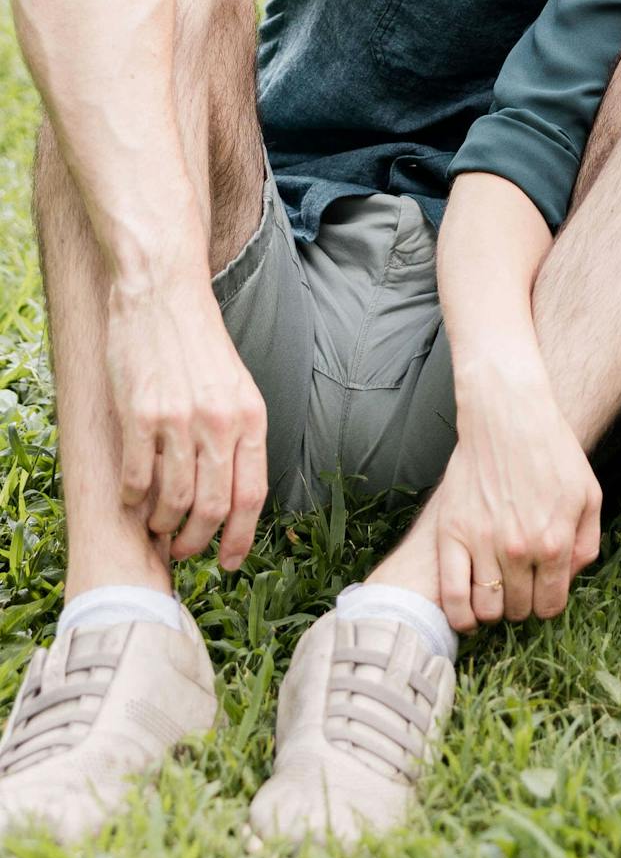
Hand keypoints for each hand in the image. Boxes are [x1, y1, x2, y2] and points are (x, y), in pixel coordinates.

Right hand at [107, 281, 267, 567]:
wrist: (163, 295)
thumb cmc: (199, 342)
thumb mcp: (236, 386)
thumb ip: (238, 435)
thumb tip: (232, 495)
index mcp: (250, 415)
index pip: (252, 495)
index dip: (240, 537)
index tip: (229, 563)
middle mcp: (219, 422)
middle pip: (212, 508)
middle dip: (197, 541)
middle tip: (185, 550)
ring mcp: (178, 420)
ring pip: (172, 501)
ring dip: (162, 525)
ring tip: (157, 527)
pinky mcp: (139, 415)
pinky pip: (135, 479)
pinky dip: (132, 500)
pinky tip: (132, 499)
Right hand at [435, 380, 601, 631]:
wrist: (507, 414)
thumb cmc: (552, 450)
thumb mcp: (588, 494)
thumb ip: (586, 543)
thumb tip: (569, 579)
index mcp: (555, 541)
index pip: (550, 606)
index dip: (546, 603)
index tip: (540, 591)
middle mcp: (518, 549)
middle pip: (519, 610)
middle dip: (521, 603)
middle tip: (517, 584)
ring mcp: (482, 542)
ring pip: (486, 609)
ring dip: (492, 608)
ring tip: (494, 592)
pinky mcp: (451, 533)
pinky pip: (451, 597)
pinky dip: (459, 615)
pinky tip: (467, 610)